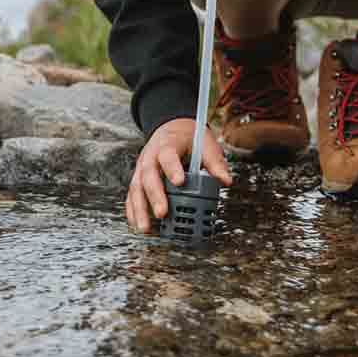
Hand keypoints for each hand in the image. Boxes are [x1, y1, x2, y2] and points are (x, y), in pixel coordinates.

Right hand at [125, 118, 231, 233]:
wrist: (172, 128)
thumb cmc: (188, 137)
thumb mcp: (204, 143)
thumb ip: (214, 162)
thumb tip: (225, 180)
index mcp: (168, 144)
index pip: (168, 155)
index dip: (172, 168)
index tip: (180, 182)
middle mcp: (151, 156)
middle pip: (149, 175)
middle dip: (154, 195)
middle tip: (162, 213)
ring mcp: (142, 168)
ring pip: (136, 188)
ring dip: (140, 209)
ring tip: (146, 228)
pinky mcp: (138, 179)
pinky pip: (132, 195)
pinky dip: (133, 211)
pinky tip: (137, 225)